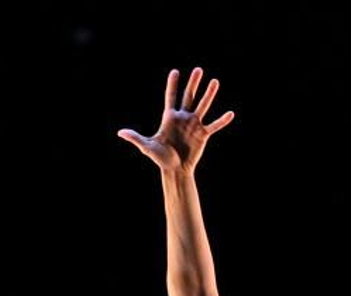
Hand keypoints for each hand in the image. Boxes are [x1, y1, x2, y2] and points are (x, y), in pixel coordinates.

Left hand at [118, 66, 235, 172]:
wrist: (175, 170)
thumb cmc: (160, 158)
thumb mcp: (147, 146)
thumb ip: (135, 137)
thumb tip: (120, 132)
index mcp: (169, 118)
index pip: (170, 97)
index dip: (172, 85)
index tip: (175, 71)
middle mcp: (183, 118)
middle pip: (189, 97)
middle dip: (193, 83)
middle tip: (199, 69)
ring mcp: (194, 125)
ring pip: (203, 106)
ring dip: (209, 95)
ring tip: (215, 82)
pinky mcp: (203, 134)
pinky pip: (214, 125)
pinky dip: (222, 120)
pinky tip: (230, 113)